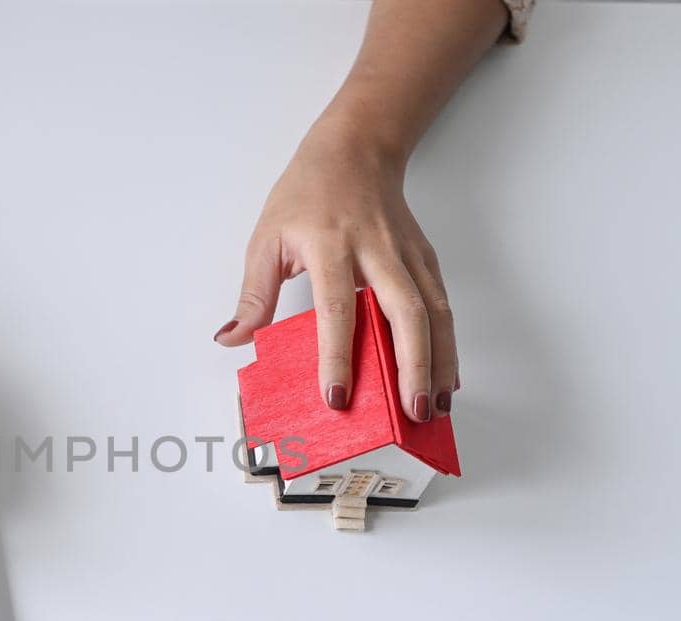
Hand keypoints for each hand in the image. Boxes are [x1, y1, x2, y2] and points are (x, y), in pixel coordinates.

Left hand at [216, 117, 456, 420]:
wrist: (355, 149)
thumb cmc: (307, 193)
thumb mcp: (266, 238)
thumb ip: (253, 295)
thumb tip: (232, 339)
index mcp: (330, 246)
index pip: (336, 310)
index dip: (337, 357)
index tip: (336, 398)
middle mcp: (376, 251)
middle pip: (404, 313)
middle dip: (411, 366)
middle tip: (410, 411)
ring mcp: (407, 255)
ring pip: (433, 313)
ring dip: (438, 363)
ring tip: (435, 407)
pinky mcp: (426, 259)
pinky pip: (441, 307)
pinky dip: (448, 345)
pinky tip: (447, 377)